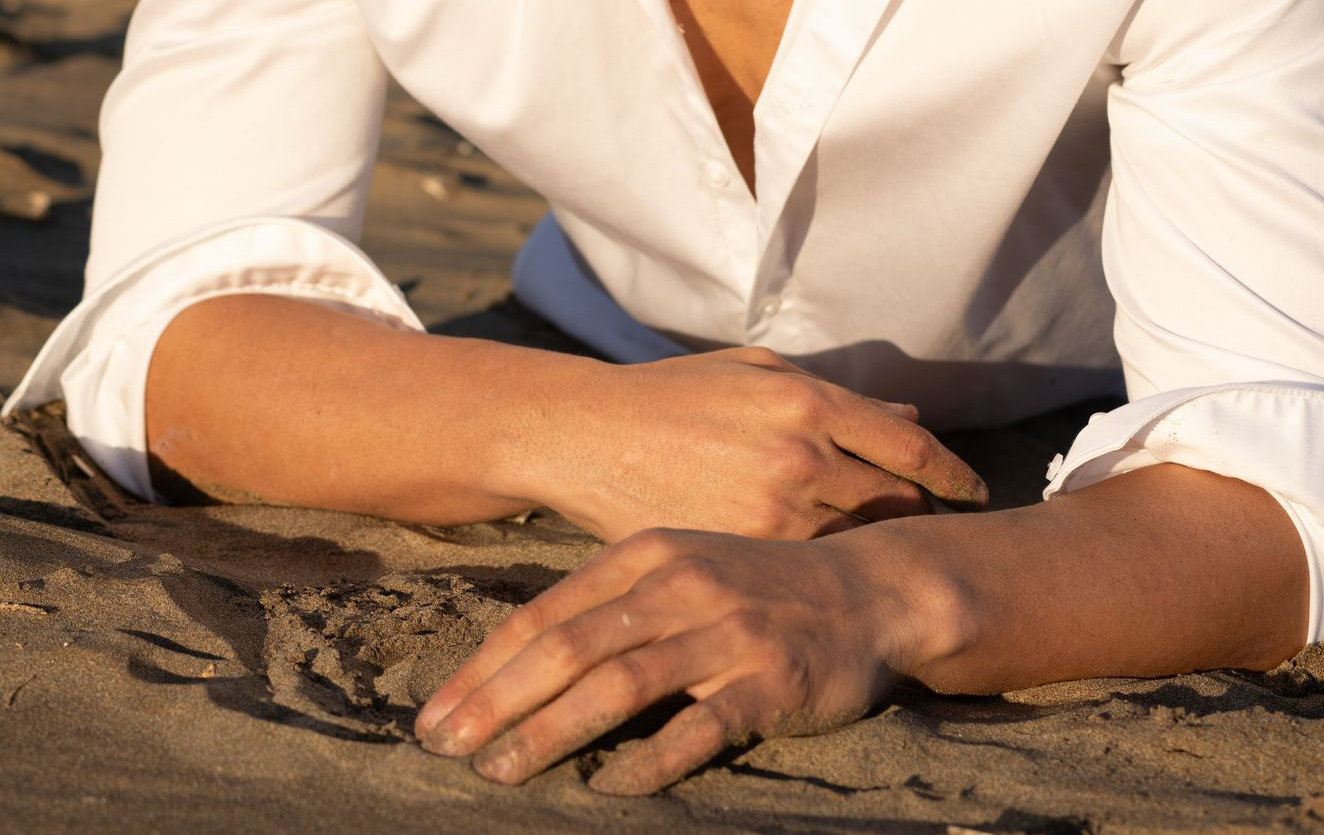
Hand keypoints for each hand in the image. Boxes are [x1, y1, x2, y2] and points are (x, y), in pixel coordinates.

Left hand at [416, 523, 928, 793]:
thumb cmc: (761, 582)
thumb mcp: (683, 566)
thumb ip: (614, 600)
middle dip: (495, 702)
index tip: (434, 713)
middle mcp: (682, 583)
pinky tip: (612, 788)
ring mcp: (728, 629)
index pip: (548, 613)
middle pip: (569, 647)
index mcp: (650, 553)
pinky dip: (652, 759)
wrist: (872, 586)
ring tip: (501, 772)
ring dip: (551, 732)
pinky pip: (701, 726)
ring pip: (621, 684)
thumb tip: (525, 657)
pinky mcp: (772, 677)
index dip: (485, 666)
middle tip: (441, 748)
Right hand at [530, 346, 986, 541]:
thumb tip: (907, 411)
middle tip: (942, 536)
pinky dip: (830, 576)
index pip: (910, 445)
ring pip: (857, 544)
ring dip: (880, 554)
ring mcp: (773, 510)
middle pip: (896, 502)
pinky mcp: (742, 553)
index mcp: (808, 400)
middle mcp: (802, 455)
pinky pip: (809, 572)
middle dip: (923, 520)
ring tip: (895, 564)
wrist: (589, 437)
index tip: (976, 490)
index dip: (953, 472)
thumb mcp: (757, 371)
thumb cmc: (674, 394)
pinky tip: (835, 584)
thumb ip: (836, 392)